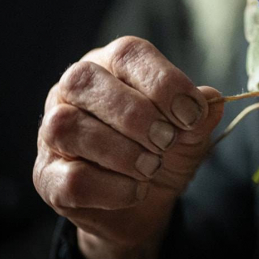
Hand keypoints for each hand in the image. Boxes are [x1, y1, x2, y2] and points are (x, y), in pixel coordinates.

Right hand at [33, 37, 222, 258]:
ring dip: (121, 151)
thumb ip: (201, 113)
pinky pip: (70, 178)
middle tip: (166, 141)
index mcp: (110, 65)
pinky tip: (135, 191)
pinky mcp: (47, 176)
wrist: (145, 204)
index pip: (128, 53)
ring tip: (151, 167)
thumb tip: (211, 101)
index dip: (163, 82)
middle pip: (85, 80)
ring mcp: (51, 133)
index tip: (192, 115)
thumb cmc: (162, 150)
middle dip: (135, 115)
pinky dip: (111, 188)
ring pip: (66, 126)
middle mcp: (72, 91)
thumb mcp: (191, 131)